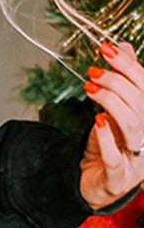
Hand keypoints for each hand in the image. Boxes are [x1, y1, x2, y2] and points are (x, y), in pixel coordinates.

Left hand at [80, 40, 143, 207]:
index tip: (106, 49)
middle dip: (116, 82)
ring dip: (111, 102)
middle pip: (142, 104)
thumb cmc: (109, 143)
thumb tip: (123, 47)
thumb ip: (123, 81)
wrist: (94, 180)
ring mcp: (139, 161)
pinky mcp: (119, 179)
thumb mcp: (115, 109)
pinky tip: (97, 119)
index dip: (129, 65)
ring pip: (133, 126)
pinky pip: (116, 157)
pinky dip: (106, 137)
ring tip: (90, 88)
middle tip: (93, 70)